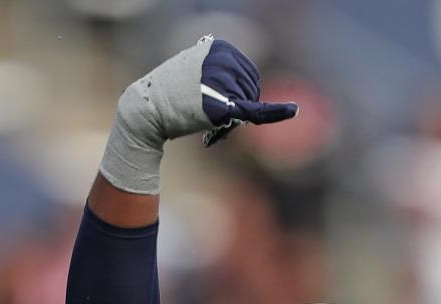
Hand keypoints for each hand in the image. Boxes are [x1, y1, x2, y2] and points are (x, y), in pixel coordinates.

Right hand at [101, 35, 297, 194]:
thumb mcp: (194, 68)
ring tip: (205, 119)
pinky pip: (254, 110)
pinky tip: (292, 110)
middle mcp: (224, 60)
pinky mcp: (221, 104)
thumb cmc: (170, 93)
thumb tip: (236, 81)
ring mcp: (223, 81)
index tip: (221, 101)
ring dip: (233, 120)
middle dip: (238, 106)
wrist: (148, 109)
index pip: (248, 74)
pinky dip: (275, 112)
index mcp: (220, 47)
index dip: (241, 93)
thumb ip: (217, 69)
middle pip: (251, 89)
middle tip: (210, 114)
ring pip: (247, 106)